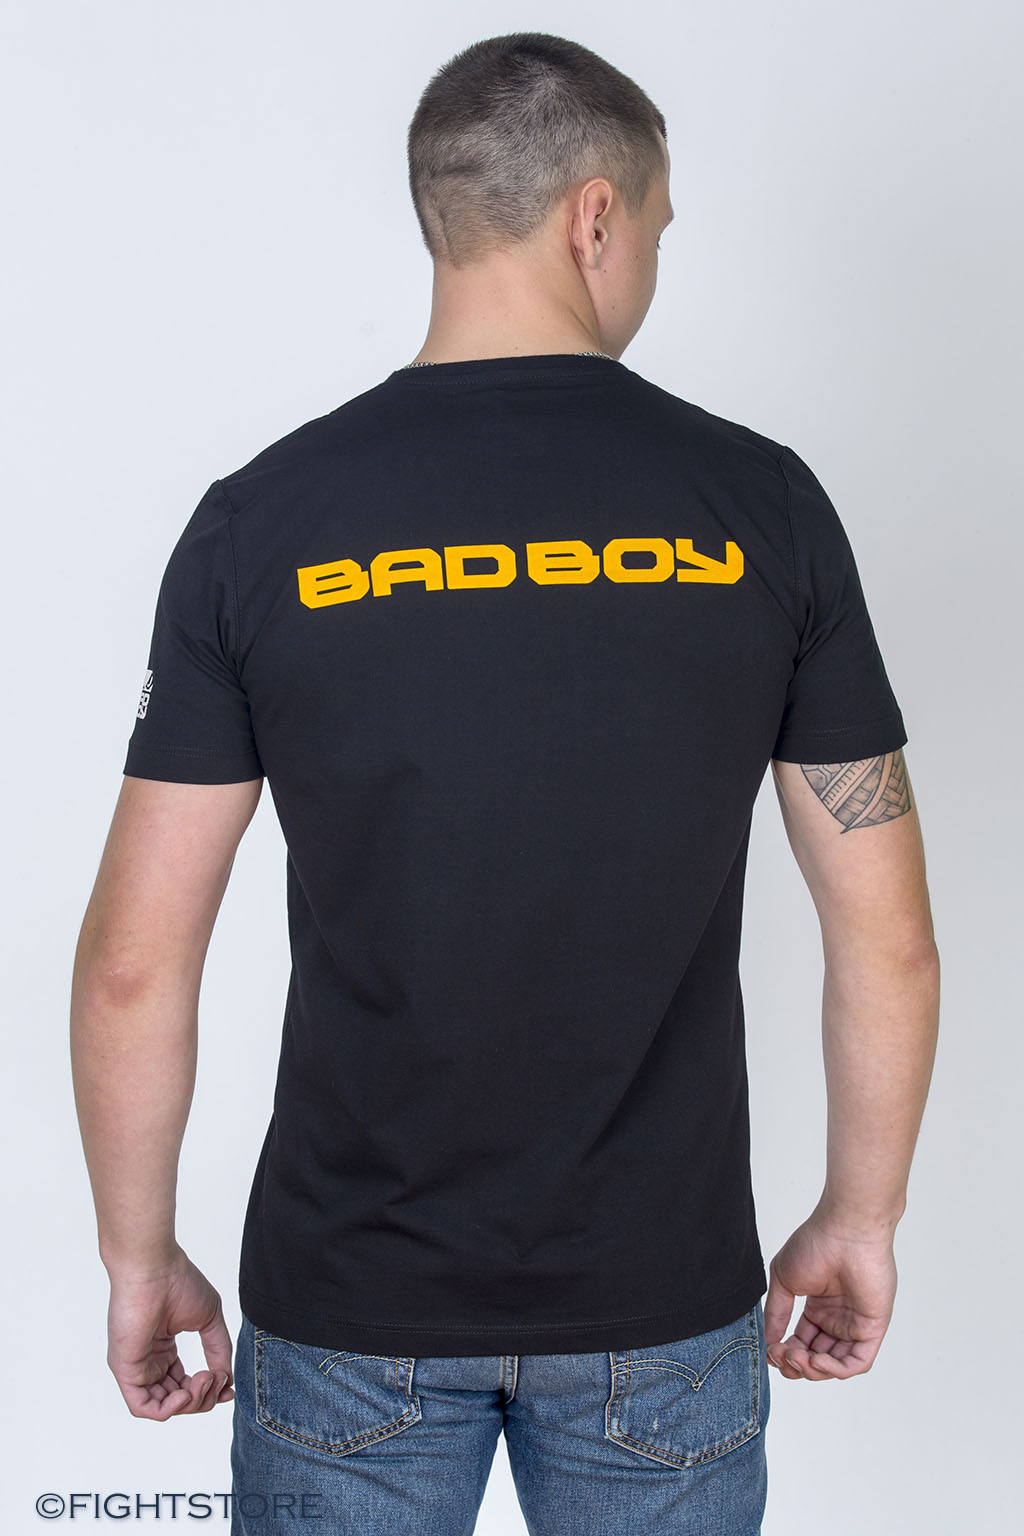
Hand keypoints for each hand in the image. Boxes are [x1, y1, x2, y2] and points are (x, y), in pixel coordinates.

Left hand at [105, 1245, 234, 1418]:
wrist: (155, 1268)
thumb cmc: (178, 1283)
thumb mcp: (209, 1321)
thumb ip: (219, 1351)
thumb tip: (226, 1380)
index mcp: (164, 1350)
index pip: (185, 1385)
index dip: (208, 1392)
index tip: (228, 1388)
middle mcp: (148, 1361)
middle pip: (177, 1399)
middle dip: (203, 1397)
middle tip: (217, 1379)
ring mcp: (136, 1367)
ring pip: (163, 1407)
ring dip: (191, 1402)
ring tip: (205, 1379)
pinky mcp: (126, 1370)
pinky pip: (144, 1407)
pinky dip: (169, 1408)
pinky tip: (187, 1392)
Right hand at [763, 1211, 897, 1380]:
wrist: (845, 1231)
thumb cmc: (816, 1245)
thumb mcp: (785, 1280)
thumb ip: (777, 1312)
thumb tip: (768, 1341)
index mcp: (820, 1307)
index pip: (802, 1341)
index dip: (785, 1352)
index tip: (771, 1351)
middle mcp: (838, 1318)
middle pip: (817, 1357)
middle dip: (796, 1364)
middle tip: (782, 1357)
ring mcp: (856, 1325)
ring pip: (835, 1365)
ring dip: (813, 1369)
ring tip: (796, 1358)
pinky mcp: (872, 1328)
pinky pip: (857, 1362)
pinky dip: (835, 1369)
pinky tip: (815, 1360)